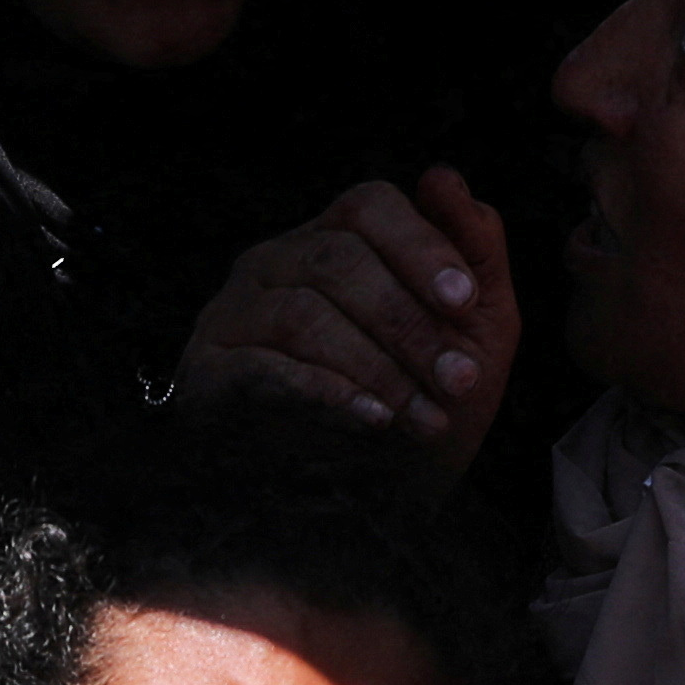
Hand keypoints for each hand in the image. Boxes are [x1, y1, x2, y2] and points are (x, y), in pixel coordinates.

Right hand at [184, 172, 518, 467]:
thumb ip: (475, 253)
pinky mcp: (209, 375)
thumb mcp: (472, 334)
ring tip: (423, 419)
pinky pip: (262, 369)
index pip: (368, 206)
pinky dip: (324, 393)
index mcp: (335, 241)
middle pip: (340, 262)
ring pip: (304, 314)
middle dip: (409, 325)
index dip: (421, 247)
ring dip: (377, 369)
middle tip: (456, 380)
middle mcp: (276, 264)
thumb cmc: (416, 406)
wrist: (361, 506)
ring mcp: (234, 316)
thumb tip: (444, 178)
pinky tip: (371, 419)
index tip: (463, 303)